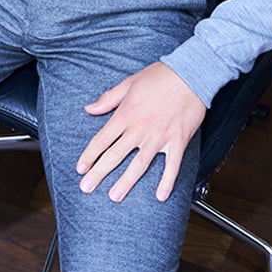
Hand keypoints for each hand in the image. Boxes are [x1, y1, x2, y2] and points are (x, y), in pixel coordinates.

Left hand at [76, 61, 205, 202]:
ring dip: (126, 182)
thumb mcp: (128, 84)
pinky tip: (160, 196)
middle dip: (99, 173)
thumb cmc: (158, 77)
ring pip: (139, 165)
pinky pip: (172, 166)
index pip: (102, 139)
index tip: (80, 168)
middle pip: (115, 155)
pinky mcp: (178, 141)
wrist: (190, 74)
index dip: (90, 155)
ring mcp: (159, 137)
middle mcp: (139, 129)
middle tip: (86, 188)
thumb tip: (89, 108)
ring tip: (114, 197)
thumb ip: (108, 99)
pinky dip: (166, 182)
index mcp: (125, 115)